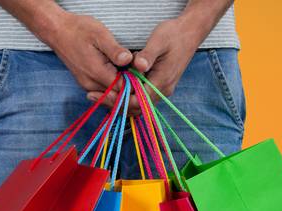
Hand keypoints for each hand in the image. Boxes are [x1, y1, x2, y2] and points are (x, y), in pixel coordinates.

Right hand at [35, 12, 132, 92]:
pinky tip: (117, 67)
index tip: (141, 68)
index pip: (123, 89)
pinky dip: (113, 81)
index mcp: (97, 73)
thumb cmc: (79, 30)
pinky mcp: (85, 82)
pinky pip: (104, 88)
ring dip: (122, 83)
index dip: (135, 81)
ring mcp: (87, 85)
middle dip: (130, 83)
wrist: (57, 31)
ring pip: (111, 92)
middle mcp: (91, 84)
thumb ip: (114, 50)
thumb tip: (128, 60)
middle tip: (136, 66)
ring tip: (127, 65)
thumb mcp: (100, 35)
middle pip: (117, 93)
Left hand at [87, 16, 204, 103]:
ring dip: (118, 102)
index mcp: (163, 80)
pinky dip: (125, 97)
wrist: (189, 32)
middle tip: (93, 96)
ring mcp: (161, 89)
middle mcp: (163, 90)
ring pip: (137, 105)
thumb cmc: (173, 34)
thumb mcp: (159, 40)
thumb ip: (148, 55)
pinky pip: (140, 98)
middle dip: (115, 103)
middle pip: (136, 107)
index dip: (120, 100)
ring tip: (98, 95)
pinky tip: (111, 91)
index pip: (139, 101)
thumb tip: (139, 66)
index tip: (103, 93)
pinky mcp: (157, 86)